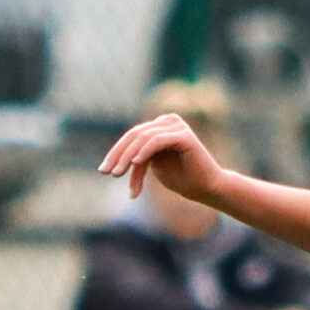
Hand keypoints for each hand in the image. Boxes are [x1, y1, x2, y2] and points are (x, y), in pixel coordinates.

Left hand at [99, 114, 224, 205]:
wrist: (206, 188)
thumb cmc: (181, 179)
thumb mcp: (153, 167)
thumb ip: (138, 158)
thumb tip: (115, 159)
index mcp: (159, 127)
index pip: (131, 137)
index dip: (115, 153)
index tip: (103, 171)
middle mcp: (167, 121)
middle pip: (134, 135)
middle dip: (118, 155)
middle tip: (106, 172)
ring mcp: (176, 126)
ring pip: (143, 138)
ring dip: (128, 158)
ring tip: (118, 174)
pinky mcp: (183, 135)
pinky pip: (157, 141)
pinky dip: (144, 152)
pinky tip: (135, 163)